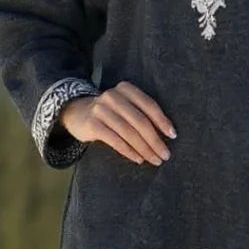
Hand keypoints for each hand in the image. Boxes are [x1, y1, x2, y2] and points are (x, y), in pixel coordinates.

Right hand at [59, 80, 175, 164]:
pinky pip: (115, 140)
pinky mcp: (92, 124)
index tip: (173, 136)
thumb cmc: (110, 113)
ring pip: (128, 132)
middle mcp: (113, 96)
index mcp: (126, 89)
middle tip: (165, 155)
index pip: (149, 105)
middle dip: (155, 140)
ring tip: (154, 160)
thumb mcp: (125, 106)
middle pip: (140, 121)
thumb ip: (142, 114)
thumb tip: (166, 135)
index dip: (162, 121)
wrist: (76, 113)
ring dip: (144, 149)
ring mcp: (101, 109)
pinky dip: (129, 151)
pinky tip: (138, 159)